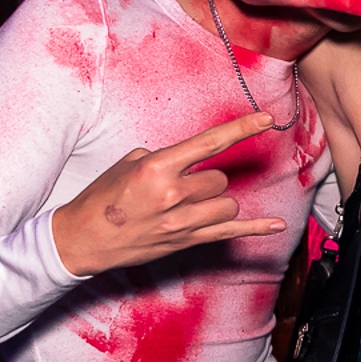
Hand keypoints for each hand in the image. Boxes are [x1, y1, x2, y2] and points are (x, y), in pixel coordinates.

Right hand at [50, 113, 287, 277]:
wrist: (83, 239)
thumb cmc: (103, 198)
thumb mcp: (128, 164)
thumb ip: (165, 158)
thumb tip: (191, 160)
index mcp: (158, 168)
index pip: (210, 143)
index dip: (242, 129)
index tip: (266, 119)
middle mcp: (174, 194)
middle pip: (219, 179)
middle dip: (206, 180)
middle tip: (180, 187)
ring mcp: (183, 221)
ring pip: (228, 203)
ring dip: (216, 200)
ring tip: (188, 205)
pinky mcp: (187, 241)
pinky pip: (231, 232)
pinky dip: (257, 228)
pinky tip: (278, 224)